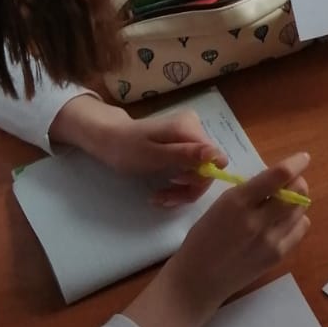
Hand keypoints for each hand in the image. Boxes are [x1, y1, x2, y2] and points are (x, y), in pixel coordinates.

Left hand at [49, 97, 226, 203]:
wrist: (109, 140)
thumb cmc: (127, 149)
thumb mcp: (155, 155)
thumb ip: (186, 155)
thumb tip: (217, 156)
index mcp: (190, 127)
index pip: (215, 160)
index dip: (199, 179)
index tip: (176, 185)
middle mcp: (196, 127)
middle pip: (207, 167)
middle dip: (188, 188)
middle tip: (164, 198)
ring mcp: (190, 135)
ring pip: (199, 171)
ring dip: (182, 189)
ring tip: (160, 197)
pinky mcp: (185, 144)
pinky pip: (191, 168)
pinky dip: (179, 183)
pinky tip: (163, 190)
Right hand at [124, 152, 310, 326]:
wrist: (198, 280)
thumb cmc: (204, 237)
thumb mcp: (221, 204)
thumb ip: (249, 191)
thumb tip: (276, 179)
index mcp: (238, 201)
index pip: (279, 176)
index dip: (296, 163)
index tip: (303, 158)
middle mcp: (258, 220)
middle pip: (297, 192)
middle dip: (297, 182)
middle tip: (289, 184)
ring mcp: (270, 240)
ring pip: (301, 210)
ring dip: (296, 202)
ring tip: (282, 204)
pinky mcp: (277, 256)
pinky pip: (300, 229)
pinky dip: (296, 221)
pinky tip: (282, 223)